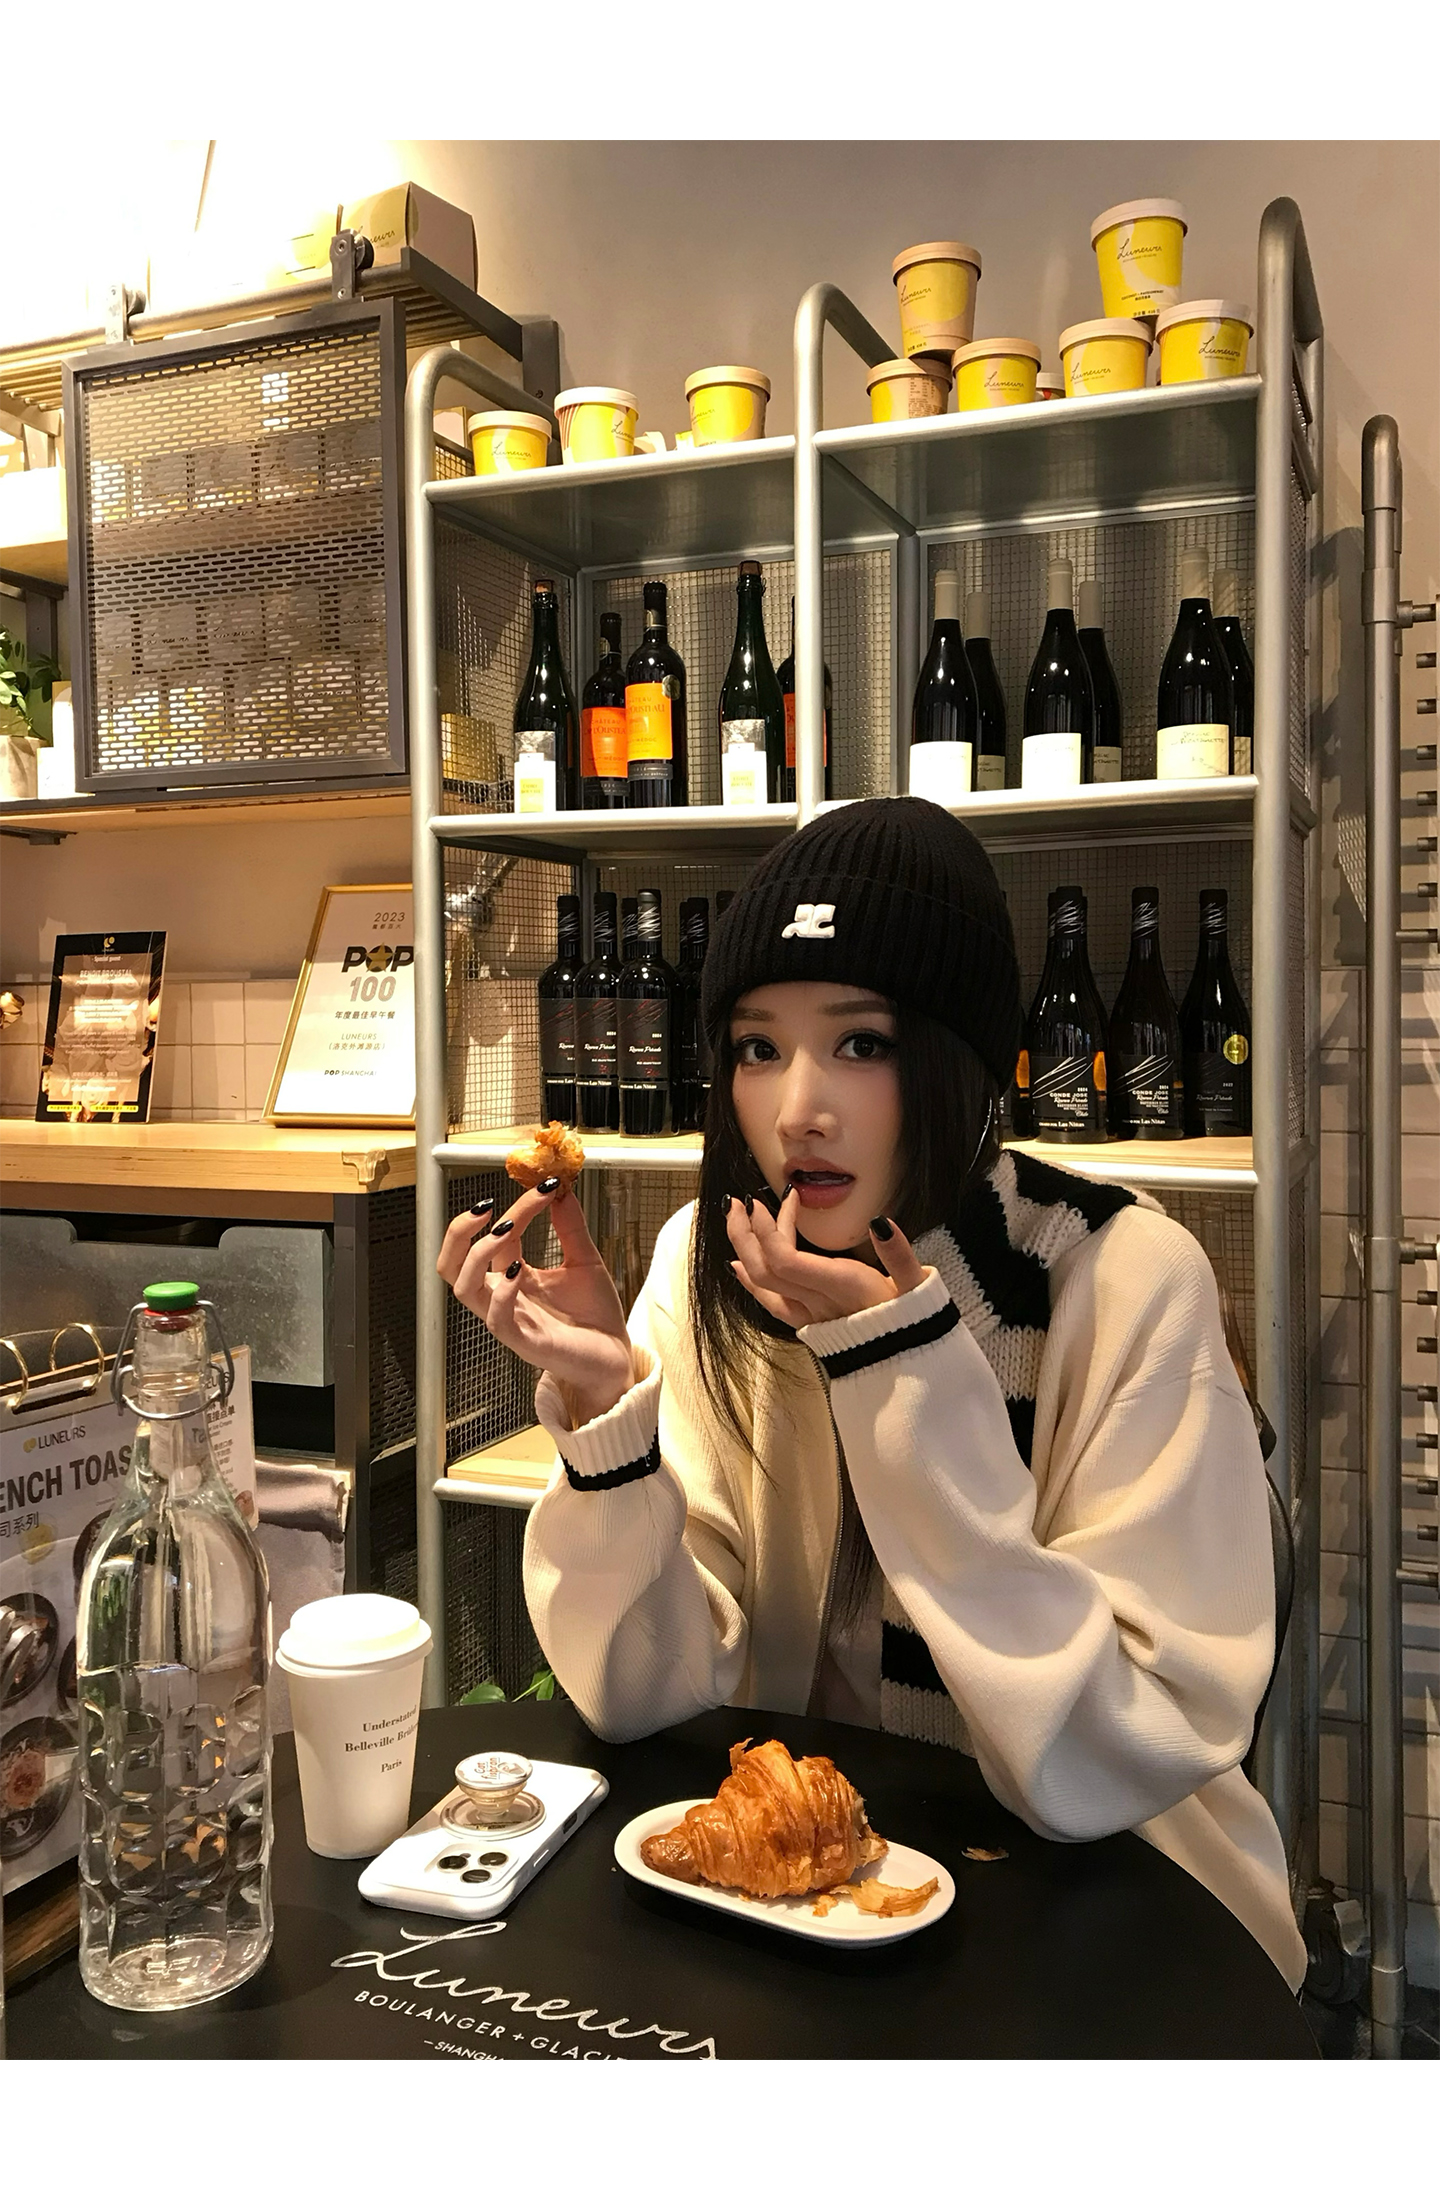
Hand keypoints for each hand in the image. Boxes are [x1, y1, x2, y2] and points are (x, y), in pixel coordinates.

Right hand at [438, 1182, 633, 1423]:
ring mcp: (510, 1320)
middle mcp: (503, 1297)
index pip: (496, 1235)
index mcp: (512, 1277)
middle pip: (452, 1264)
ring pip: (464, 1289)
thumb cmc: (595, 1317)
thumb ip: (570, 1228)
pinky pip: (496, 1320)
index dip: (517, 1206)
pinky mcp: (524, 1342)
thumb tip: (562, 1190)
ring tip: (504, 1229)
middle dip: (458, 1231)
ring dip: (477, 1254)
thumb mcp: (585, 1261)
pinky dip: (502, 1293)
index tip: (546, 1186)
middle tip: (486, 1207)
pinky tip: (517, 1273)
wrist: (614, 1358)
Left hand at [724, 1191, 924, 1328]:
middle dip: (746, 1232)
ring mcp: (808, 1316)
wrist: (907, 1366)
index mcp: (842, 1287)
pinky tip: (737, 1264)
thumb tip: (881, 1224)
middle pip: (765, 1268)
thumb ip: (900, 1255)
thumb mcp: (916, 1286)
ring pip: (763, 1283)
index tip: (768, 1201)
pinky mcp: (807, 1324)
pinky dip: (750, 1281)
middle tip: (739, 1202)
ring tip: (738, 1219)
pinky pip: (769, 1303)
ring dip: (745, 1249)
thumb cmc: (912, 1322)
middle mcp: (818, 1302)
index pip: (786, 1261)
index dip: (768, 1230)